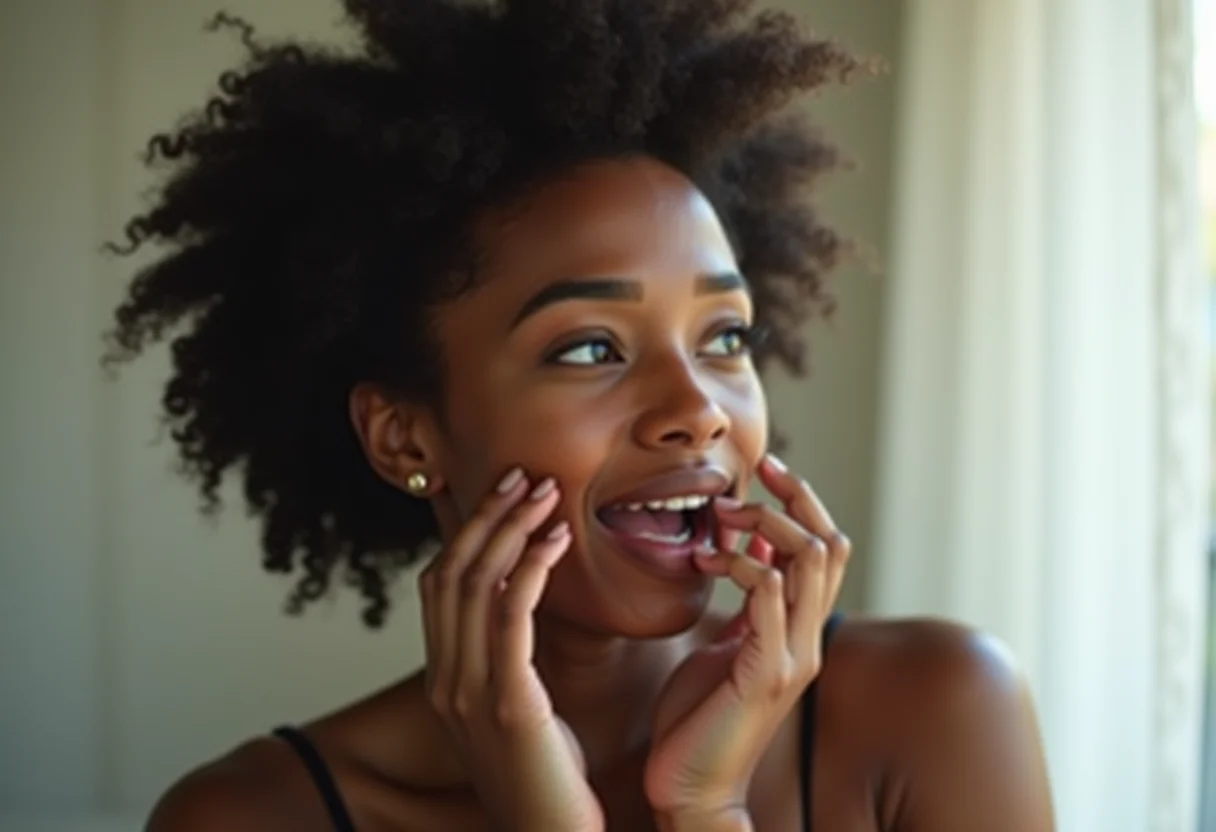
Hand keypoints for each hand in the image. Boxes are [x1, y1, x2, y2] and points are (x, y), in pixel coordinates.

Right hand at [418, 469, 603, 831]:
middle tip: (522, 474)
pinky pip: (510, 616)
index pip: (440, 586)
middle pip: (451, 573)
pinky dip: (531, 567)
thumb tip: (522, 612)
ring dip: (510, 528)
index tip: (503, 495)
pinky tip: (557, 540)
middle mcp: (446, 682)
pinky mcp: (509, 704)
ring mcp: (470, 694)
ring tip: (545, 492)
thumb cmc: (550, 781)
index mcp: (445, 681)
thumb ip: (508, 666)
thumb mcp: (518, 714)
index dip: (468, 532)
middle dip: (486, 516)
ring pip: (476, 584)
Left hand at [644, 455, 849, 819]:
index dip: (802, 500)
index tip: (766, 467)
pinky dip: (746, 568)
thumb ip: (749, 604)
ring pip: (810, 562)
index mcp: (801, 629)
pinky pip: (772, 602)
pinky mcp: (766, 675)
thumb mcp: (728, 644)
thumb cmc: (702, 717)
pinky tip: (709, 560)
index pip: (825, 547)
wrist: (693, 785)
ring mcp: (793, 657)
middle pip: (829, 545)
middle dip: (790, 500)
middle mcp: (808, 639)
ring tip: (720, 523)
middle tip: (742, 485)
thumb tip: (750, 550)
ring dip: (765, 528)